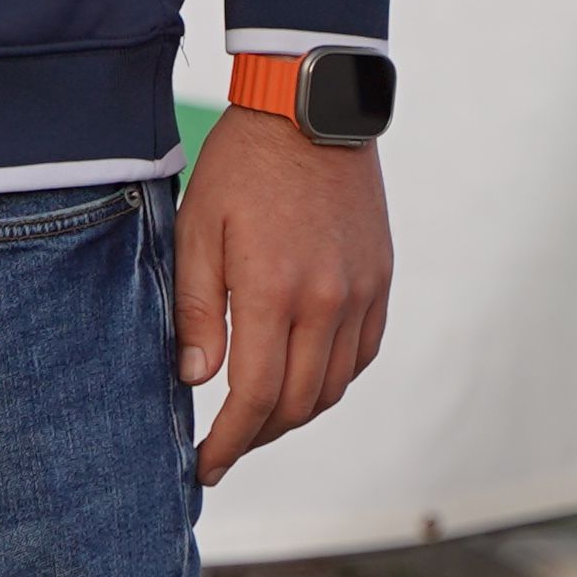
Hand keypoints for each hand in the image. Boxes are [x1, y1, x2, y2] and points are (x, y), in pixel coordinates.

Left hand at [173, 114, 389, 487]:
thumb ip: (198, 308)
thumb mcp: (198, 228)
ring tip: (256, 420)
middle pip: (297, 404)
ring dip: (294, 415)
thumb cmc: (242, 166)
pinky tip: (301, 381)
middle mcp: (327, 302)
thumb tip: (196, 379)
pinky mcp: (380, 282)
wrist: (311, 110)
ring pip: (333, 388)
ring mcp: (361, 294)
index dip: (228, 441)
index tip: (204, 465)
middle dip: (256, 437)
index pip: (255, 396)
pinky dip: (331, 381)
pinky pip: (361, 355)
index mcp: (274, 290)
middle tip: (222, 447)